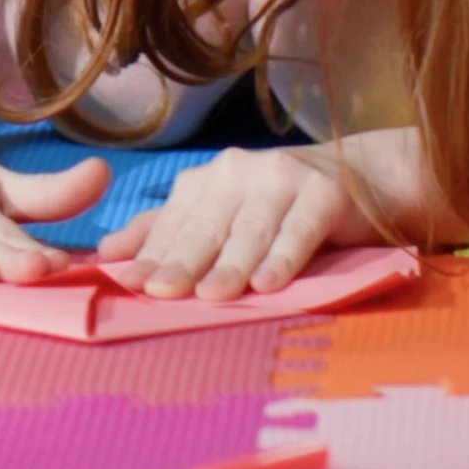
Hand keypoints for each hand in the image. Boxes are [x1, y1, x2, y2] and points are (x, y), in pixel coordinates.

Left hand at [96, 144, 376, 298]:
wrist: (363, 179)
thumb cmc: (281, 208)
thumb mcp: (222, 215)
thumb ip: (168, 232)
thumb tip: (105, 253)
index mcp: (206, 180)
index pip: (172, 223)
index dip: (151, 254)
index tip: (128, 285)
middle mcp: (237, 172)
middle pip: (205, 226)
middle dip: (181, 261)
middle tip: (160, 293)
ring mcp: (282, 178)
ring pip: (249, 229)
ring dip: (230, 264)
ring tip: (212, 296)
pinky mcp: (325, 193)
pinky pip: (300, 230)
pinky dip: (283, 257)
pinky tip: (269, 283)